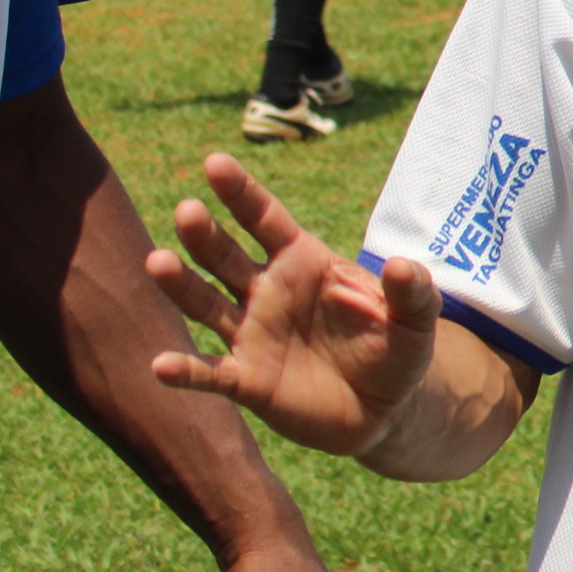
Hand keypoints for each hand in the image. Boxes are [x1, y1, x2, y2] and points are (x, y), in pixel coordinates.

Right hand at [148, 152, 445, 459]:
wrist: (385, 408)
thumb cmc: (397, 349)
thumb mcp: (416, 320)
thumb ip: (412, 291)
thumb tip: (403, 266)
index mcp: (303, 262)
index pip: (266, 219)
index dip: (241, 192)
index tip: (214, 163)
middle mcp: (267, 291)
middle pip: (226, 255)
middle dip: (204, 234)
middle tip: (187, 211)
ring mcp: (252, 334)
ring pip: (206, 304)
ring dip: (181, 285)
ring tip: (156, 262)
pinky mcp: (247, 380)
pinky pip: (210, 373)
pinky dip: (185, 370)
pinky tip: (160, 366)